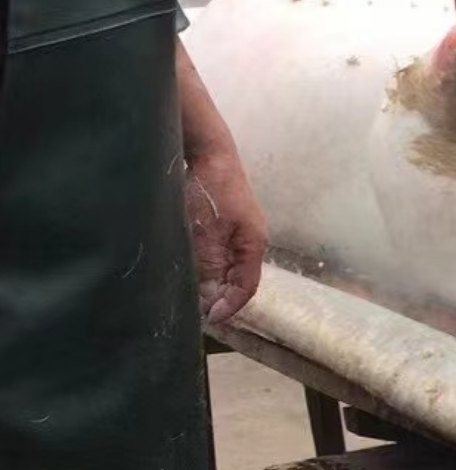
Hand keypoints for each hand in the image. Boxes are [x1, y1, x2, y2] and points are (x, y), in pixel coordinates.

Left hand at [184, 144, 266, 322]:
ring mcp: (235, 231)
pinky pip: (217, 254)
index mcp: (253, 243)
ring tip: (189, 293)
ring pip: (226, 267)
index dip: (230, 305)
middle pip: (237, 279)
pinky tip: (188, 269)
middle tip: (196, 310)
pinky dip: (205, 267)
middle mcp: (248, 240)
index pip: (247, 286)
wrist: (206, 151)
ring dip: (210, 282)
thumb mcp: (207, 233)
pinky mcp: (221, 224)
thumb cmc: (210, 190)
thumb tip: (210, 298)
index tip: (209, 318)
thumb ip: (210, 266)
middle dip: (219, 297)